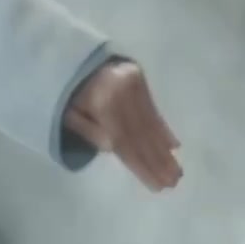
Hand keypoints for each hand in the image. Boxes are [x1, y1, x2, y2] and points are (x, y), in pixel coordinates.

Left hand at [64, 60, 182, 190]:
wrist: (74, 57)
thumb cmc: (69, 93)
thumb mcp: (67, 114)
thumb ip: (88, 131)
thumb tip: (111, 148)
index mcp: (100, 103)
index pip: (123, 141)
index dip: (141, 165)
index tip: (156, 186)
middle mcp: (120, 93)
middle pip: (141, 134)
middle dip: (158, 161)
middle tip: (173, 182)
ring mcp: (132, 84)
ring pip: (150, 123)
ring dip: (164, 150)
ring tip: (177, 172)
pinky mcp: (139, 79)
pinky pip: (153, 109)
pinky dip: (163, 130)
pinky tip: (174, 146)